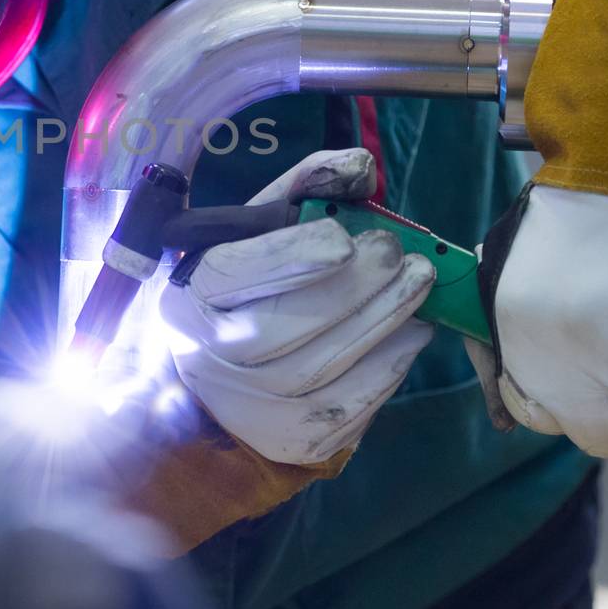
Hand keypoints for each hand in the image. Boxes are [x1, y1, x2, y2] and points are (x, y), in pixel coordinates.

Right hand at [159, 148, 435, 466]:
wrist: (216, 379)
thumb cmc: (244, 289)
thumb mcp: (259, 231)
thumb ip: (304, 189)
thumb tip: (359, 167)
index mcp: (189, 294)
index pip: (230, 274)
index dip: (288, 258)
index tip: (344, 238)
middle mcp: (205, 355)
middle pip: (277, 328)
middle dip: (350, 290)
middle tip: (402, 255)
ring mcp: (244, 406)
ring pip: (316, 370)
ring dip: (379, 323)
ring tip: (419, 284)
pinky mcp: (286, 440)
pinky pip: (344, 409)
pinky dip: (385, 370)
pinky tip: (411, 334)